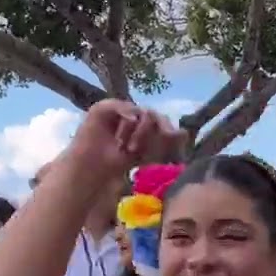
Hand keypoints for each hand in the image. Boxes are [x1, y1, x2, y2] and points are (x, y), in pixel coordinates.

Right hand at [62, 100, 185, 179]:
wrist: (91, 168)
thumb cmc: (117, 164)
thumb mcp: (147, 154)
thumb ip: (164, 142)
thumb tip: (184, 132)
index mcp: (145, 125)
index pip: (163, 121)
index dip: (167, 132)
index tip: (167, 145)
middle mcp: (133, 115)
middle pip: (155, 115)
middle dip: (154, 134)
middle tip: (144, 149)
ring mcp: (119, 110)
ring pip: (142, 112)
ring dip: (139, 133)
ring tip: (128, 149)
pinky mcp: (103, 108)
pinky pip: (123, 107)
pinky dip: (126, 119)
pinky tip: (123, 135)